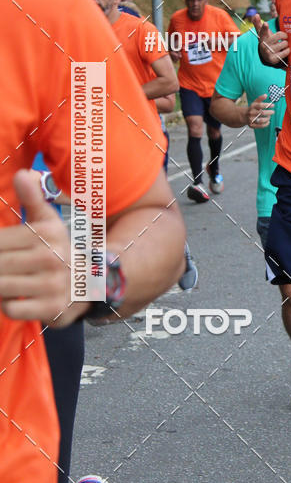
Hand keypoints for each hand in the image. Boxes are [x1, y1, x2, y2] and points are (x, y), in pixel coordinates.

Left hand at [0, 170, 82, 326]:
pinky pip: (11, 307)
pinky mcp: (51, 309)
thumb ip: (32, 198)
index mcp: (47, 234)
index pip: (0, 241)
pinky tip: (14, 295)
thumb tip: (23, 173)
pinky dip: (7, 304)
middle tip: (0, 262)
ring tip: (6, 276)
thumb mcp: (48, 222)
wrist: (89, 283)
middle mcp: (52, 258)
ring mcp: (52, 285)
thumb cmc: (59, 249)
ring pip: (1, 286)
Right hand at [245, 94, 273, 127]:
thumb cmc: (252, 109)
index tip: (273, 105)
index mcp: (252, 106)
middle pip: (262, 113)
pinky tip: (268, 121)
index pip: (260, 105)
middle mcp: (251, 113)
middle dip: (269, 112)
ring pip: (261, 120)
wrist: (244, 116)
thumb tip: (265, 95)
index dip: (267, 105)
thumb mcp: (255, 103)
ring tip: (269, 117)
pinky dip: (266, 124)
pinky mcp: (251, 125)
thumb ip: (260, 99)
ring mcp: (251, 119)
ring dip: (267, 118)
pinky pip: (260, 126)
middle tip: (273, 112)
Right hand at [255, 13, 288, 65]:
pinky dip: (287, 50)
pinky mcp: (273, 59)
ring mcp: (268, 52)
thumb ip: (258, 23)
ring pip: (283, 43)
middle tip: (285, 36)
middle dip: (283, 35)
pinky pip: (285, 52)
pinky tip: (285, 50)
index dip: (264, 27)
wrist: (267, 55)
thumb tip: (255, 14)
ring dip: (286, 43)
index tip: (266, 23)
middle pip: (278, 35)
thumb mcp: (263, 33)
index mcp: (262, 37)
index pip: (262, 31)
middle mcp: (264, 45)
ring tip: (283, 44)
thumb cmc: (267, 40)